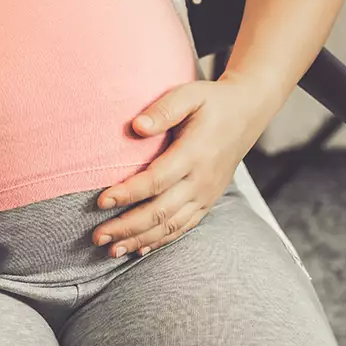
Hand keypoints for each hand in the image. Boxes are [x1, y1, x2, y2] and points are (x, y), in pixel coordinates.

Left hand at [93, 77, 273, 257]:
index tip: (100, 201)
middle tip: (97, 237)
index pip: (156, 180)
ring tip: (111, 251)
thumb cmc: (211, 101)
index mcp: (195, 153)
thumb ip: (163, 110)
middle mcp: (202, 180)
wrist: (248, 112)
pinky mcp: (208, 201)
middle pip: (161, 211)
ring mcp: (207, 194)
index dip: (128, 193)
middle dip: (127, 227)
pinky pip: (184, 227)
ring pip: (171, 225)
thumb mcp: (189, 94)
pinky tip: (138, 249)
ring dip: (140, 240)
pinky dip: (161, 241)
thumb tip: (136, 126)